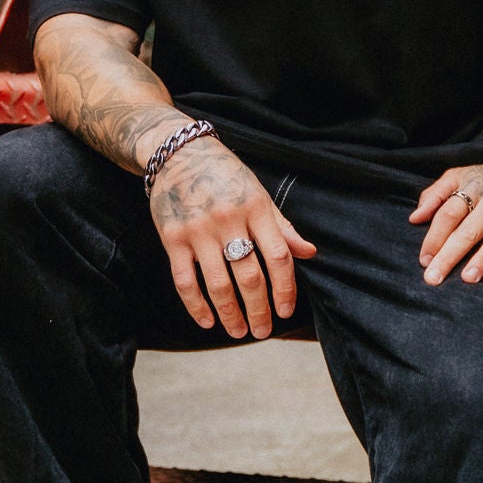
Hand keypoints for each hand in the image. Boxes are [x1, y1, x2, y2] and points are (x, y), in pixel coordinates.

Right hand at [149, 137, 315, 337]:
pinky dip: (196, 305)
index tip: (286, 311)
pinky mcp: (173, 237)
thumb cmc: (224, 174)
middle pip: (249, 277)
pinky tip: (207, 321)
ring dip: (230, 314)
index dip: (285, 289)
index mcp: (255, 208)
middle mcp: (228, 220)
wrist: (177, 151)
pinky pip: (185, 280)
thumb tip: (309, 252)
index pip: (278, 257)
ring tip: (238, 332)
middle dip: (259, 310)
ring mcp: (198, 231)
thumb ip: (282, 226)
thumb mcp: (258, 193)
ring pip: (218, 284)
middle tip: (263, 331)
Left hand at [410, 163, 482, 285]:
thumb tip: (414, 218)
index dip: (434, 237)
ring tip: (468, 278)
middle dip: (450, 254)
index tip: (424, 260)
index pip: (449, 213)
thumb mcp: (459, 178)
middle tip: (433, 277)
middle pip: (469, 228)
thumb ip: (434, 195)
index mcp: (473, 186)